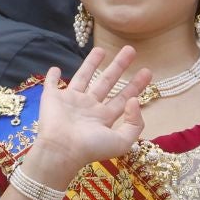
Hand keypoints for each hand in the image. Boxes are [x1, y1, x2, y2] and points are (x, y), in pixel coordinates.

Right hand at [25, 47, 150, 183]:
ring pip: (83, 77)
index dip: (136, 85)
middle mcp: (89, 107)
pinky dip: (52, 76)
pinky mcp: (51, 98)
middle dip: (119, 66)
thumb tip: (135, 100)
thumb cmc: (90, 147)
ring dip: (91, 64)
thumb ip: (135, 123)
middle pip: (106, 82)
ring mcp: (70, 101)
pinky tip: (55, 68)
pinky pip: (51, 84)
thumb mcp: (122, 141)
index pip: (123, 97)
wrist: (61, 150)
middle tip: (130, 50)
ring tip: (101, 49)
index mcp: (104, 117)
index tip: (147, 71)